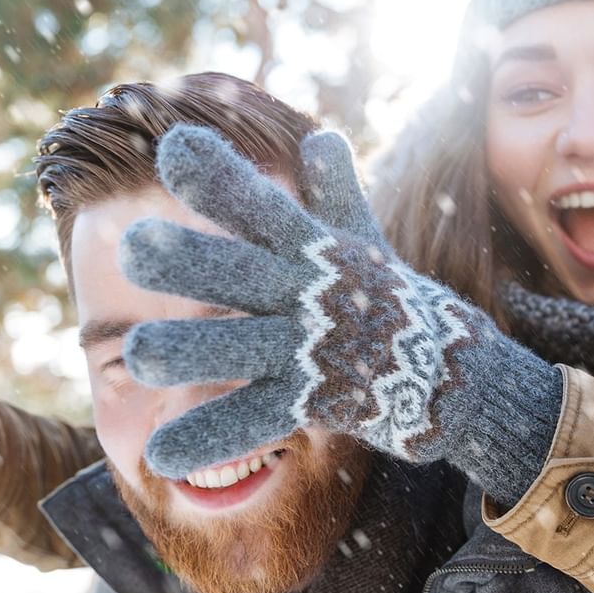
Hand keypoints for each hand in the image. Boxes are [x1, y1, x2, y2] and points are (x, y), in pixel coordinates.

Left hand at [119, 125, 559, 494]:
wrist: (460, 373)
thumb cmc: (393, 299)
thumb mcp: (365, 241)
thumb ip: (334, 193)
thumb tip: (322, 136)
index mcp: (310, 249)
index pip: (259, 205)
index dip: (219, 177)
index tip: (174, 147)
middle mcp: (306, 294)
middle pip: (240, 274)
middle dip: (190, 261)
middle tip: (134, 247)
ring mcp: (310, 349)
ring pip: (239, 348)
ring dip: (189, 352)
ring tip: (134, 355)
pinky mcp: (315, 401)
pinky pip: (254, 420)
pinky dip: (208, 440)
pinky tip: (158, 456)